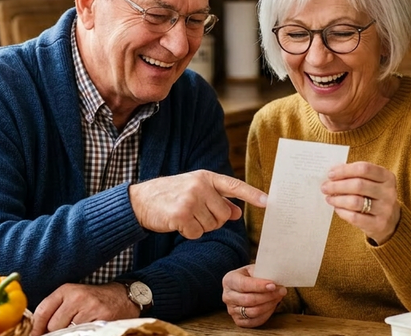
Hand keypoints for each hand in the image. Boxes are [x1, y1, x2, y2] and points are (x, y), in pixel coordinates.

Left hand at [30, 282, 136, 335]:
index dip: (36, 328)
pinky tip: (86, 329)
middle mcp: (77, 297)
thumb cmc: (93, 299)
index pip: (42, 311)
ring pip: (67, 332)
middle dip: (55, 332)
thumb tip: (36, 331)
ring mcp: (90, 308)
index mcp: (66, 290)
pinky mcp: (101, 319)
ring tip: (77, 327)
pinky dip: (82, 333)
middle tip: (64, 329)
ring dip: (69, 333)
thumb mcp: (73, 297)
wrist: (122, 297)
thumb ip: (54, 309)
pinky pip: (82, 334)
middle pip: (53, 325)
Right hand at [130, 170, 267, 238]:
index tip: (269, 202)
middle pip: (224, 214)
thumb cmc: (171, 195)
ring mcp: (190, 199)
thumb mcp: (196, 191)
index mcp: (206, 177)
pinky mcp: (181, 214)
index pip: (234, 186)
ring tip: (184, 216)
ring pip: (211, 225)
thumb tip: (237, 212)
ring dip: (199, 226)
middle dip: (214, 220)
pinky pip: (197, 233)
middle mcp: (200, 186)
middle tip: (196, 214)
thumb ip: (218, 200)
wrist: (141, 200)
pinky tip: (178, 223)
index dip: (252, 195)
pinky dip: (189, 233)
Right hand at [222, 264, 286, 326]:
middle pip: (249, 300)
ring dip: (269, 305)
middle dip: (268, 296)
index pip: (244, 285)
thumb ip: (262, 273)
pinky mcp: (238, 320)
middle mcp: (227, 296)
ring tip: (278, 297)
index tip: (273, 285)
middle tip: (281, 291)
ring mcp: (231, 310)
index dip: (259, 286)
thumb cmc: (250, 276)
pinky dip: (266, 314)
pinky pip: (254, 321)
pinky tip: (272, 305)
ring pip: (253, 312)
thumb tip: (276, 280)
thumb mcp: (253, 269)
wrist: (242, 286)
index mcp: (229, 280)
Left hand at [321, 161, 400, 243]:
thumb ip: (355, 175)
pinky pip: (355, 217)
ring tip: (329, 198)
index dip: (345, 170)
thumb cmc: (374, 196)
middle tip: (325, 187)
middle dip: (337, 185)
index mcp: (387, 177)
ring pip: (355, 202)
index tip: (330, 174)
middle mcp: (389, 192)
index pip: (364, 169)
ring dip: (338, 199)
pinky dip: (342, 212)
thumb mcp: (371, 182)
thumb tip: (333, 172)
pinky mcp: (378, 224)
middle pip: (358, 185)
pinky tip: (337, 208)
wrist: (390, 221)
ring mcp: (385, 209)